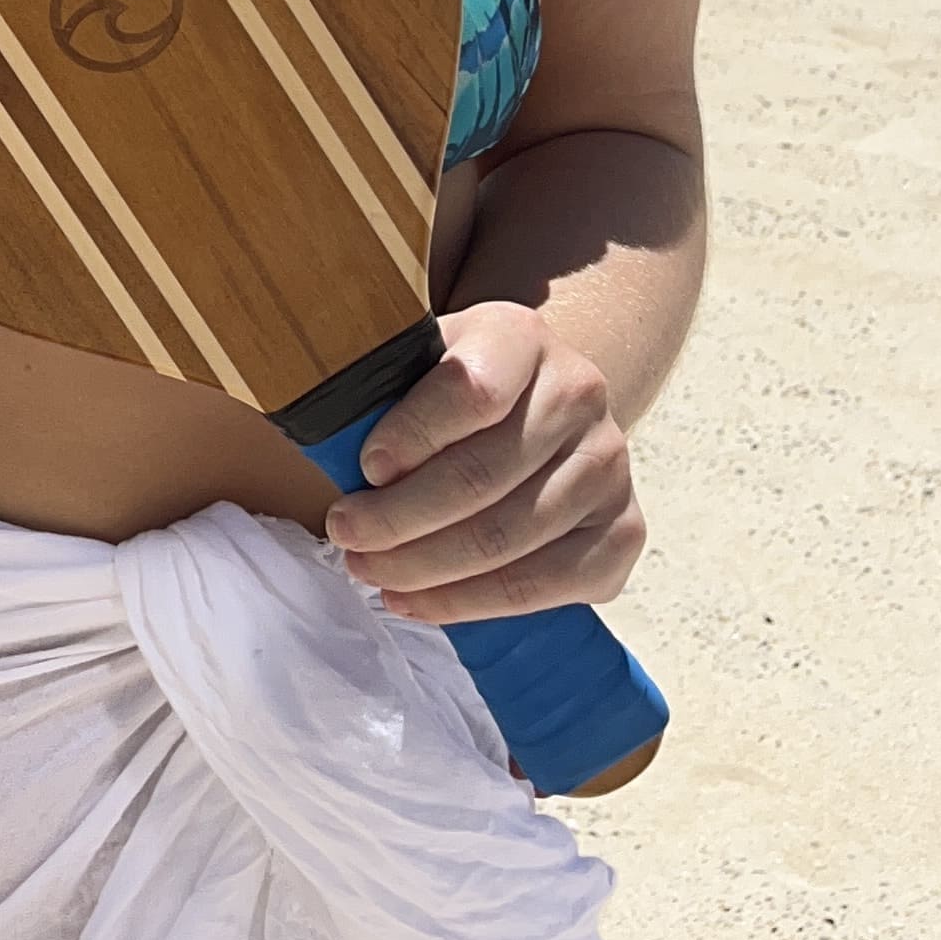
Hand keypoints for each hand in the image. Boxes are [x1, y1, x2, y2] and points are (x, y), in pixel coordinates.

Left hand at [321, 301, 643, 623]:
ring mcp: (608, 467)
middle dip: (398, 518)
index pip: (471, 390)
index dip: (412, 435)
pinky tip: (416, 600)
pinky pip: (543, 586)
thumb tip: (319, 439)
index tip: (362, 469)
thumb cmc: (455, 390)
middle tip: (345, 535)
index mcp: (522, 337)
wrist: (538, 408)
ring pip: (506, 539)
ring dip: (423, 567)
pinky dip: (469, 602)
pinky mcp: (621, 533)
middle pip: (481, 477)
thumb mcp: (420, 360)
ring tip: (368, 571)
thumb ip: (379, 389)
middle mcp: (579, 396)